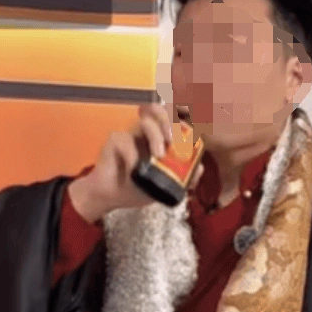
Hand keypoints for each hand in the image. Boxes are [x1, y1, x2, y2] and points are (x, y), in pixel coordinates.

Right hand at [68, 103, 202, 221]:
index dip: (183, 115)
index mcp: (160, 139)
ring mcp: (131, 135)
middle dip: (171, 121)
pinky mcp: (115, 141)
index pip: (173, 120)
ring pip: (145, 122)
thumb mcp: (165, 187)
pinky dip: (133, 156)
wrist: (112, 198)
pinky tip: (134, 171)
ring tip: (159, 155)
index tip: (193, 122)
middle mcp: (146, 133)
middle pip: (161, 112)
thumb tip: (200, 169)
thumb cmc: (137, 188)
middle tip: (174, 139)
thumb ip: (184, 179)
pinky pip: (125, 140)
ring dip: (155, 136)